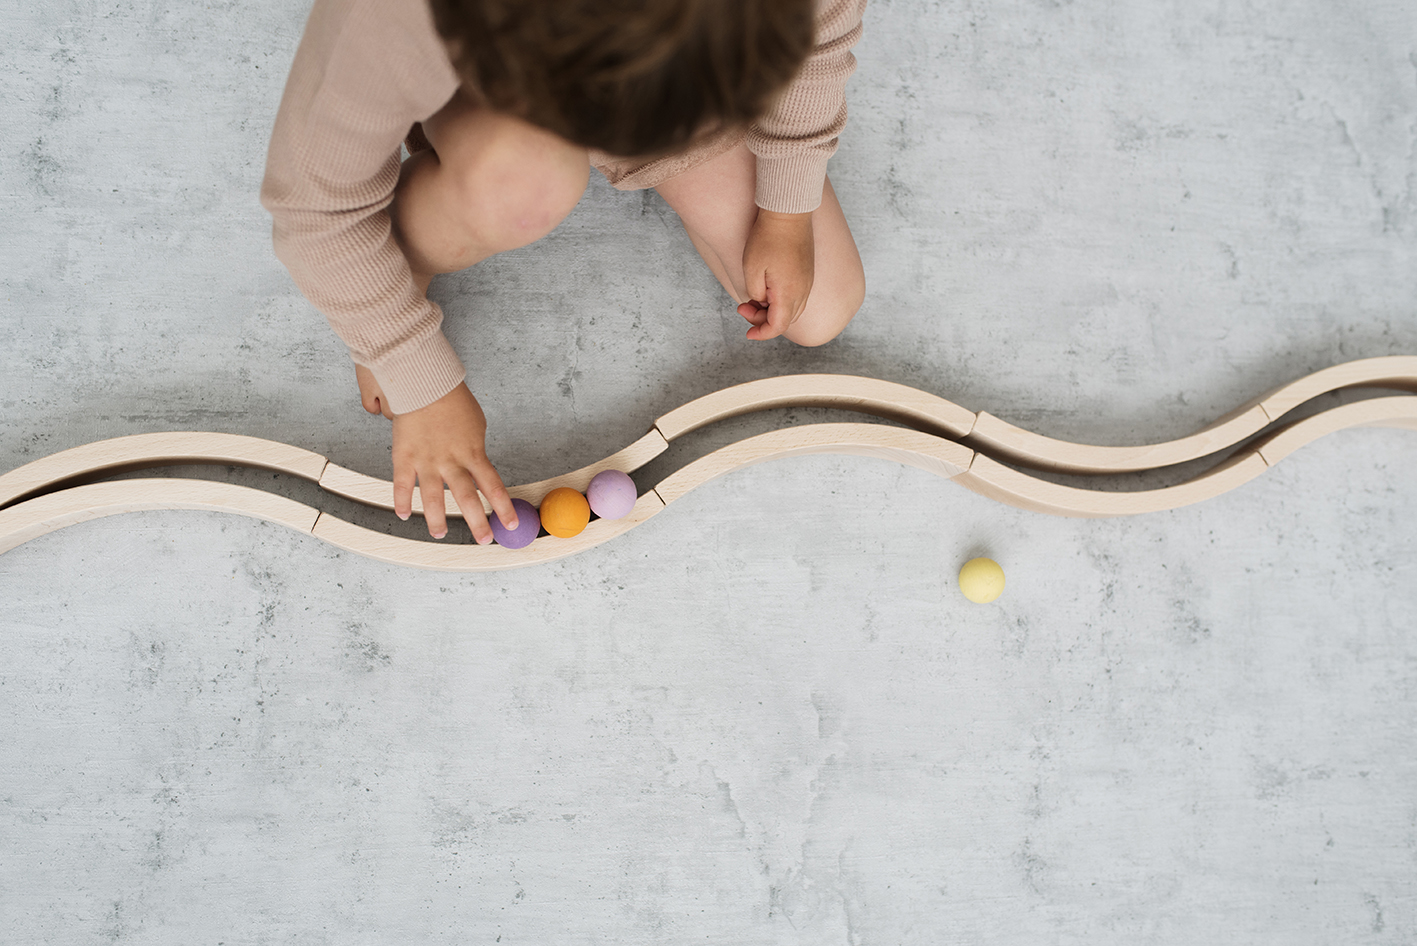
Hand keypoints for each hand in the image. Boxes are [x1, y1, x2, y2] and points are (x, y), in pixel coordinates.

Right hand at [356, 365, 516, 542]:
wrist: (425, 383)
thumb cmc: (453, 400)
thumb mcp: (476, 426)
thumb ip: (476, 450)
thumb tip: (478, 467)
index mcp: (473, 453)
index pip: (493, 486)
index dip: (503, 508)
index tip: (510, 525)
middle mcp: (451, 462)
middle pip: (466, 500)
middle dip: (477, 523)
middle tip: (483, 539)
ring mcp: (426, 462)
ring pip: (433, 498)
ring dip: (437, 520)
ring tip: (440, 534)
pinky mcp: (404, 457)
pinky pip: (402, 485)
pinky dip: (401, 502)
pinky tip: (403, 515)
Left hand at [738, 209, 813, 340]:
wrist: (788, 212)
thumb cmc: (768, 238)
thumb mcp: (751, 269)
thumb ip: (755, 293)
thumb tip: (761, 302)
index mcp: (789, 293)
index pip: (777, 326)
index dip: (762, 334)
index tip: (747, 335)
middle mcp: (803, 291)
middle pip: (785, 320)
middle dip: (762, 321)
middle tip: (742, 307)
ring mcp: (808, 281)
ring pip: (791, 310)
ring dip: (771, 311)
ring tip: (752, 298)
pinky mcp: (807, 272)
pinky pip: (796, 296)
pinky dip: (780, 301)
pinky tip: (765, 289)